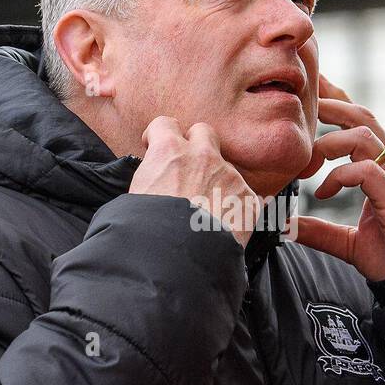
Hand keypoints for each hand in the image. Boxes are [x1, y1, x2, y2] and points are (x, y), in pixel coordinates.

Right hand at [131, 116, 260, 249]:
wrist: (179, 261)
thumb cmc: (149, 232)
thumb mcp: (136, 196)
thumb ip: (151, 176)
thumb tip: (155, 176)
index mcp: (169, 151)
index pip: (165, 123)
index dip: (160, 135)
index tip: (156, 147)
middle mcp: (203, 156)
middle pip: (204, 131)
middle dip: (196, 144)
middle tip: (188, 167)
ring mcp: (229, 175)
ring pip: (225, 169)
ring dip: (216, 183)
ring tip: (206, 212)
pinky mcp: (248, 198)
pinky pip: (243, 196)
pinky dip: (234, 208)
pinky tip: (223, 226)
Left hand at [293, 75, 384, 281]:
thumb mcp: (348, 242)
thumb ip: (320, 230)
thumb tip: (288, 226)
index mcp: (382, 171)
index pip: (360, 126)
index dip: (338, 105)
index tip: (312, 93)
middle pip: (364, 118)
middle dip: (333, 103)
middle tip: (304, 101)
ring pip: (365, 137)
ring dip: (331, 141)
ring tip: (309, 162)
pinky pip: (367, 171)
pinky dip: (340, 176)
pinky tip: (324, 192)